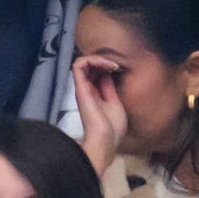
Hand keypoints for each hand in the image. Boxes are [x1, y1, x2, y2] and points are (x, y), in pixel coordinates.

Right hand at [73, 55, 127, 177]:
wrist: (106, 139)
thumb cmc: (113, 127)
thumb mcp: (115, 102)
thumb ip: (110, 87)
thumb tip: (108, 72)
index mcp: (96, 94)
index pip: (97, 72)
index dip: (107, 66)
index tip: (120, 70)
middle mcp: (87, 89)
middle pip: (90, 66)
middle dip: (104, 61)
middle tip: (117, 67)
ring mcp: (83, 88)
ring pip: (83, 62)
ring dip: (99, 58)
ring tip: (112, 65)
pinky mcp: (80, 88)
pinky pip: (78, 65)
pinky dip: (93, 60)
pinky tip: (107, 66)